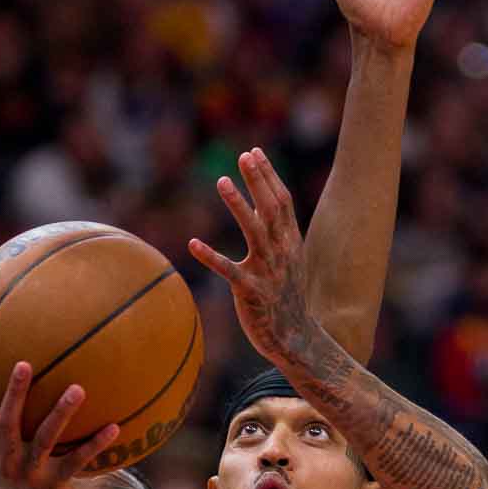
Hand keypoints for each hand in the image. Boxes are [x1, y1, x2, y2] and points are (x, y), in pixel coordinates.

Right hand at [0, 361, 118, 488]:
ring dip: (62, 413)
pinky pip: (76, 461)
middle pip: (6, 423)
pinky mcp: (53, 485)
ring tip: (78, 389)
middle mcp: (2, 462)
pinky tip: (113, 427)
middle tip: (24, 364)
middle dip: (14, 393)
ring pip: (45, 439)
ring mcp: (28, 474)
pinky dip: (95, 444)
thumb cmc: (4, 482)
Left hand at [188, 148, 310, 363]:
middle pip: (271, 209)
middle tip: (244, 156)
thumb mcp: (288, 257)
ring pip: (253, 232)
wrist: (294, 335)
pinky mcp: (250, 292)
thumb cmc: (285, 293)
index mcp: (291, 241)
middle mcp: (282, 251)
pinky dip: (211, 257)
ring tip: (221, 181)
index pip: (282, 201)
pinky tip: (192, 243)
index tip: (254, 153)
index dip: (268, 176)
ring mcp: (267, 271)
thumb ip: (276, 229)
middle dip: (258, 181)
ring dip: (237, 205)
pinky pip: (229, 271)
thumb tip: (261, 198)